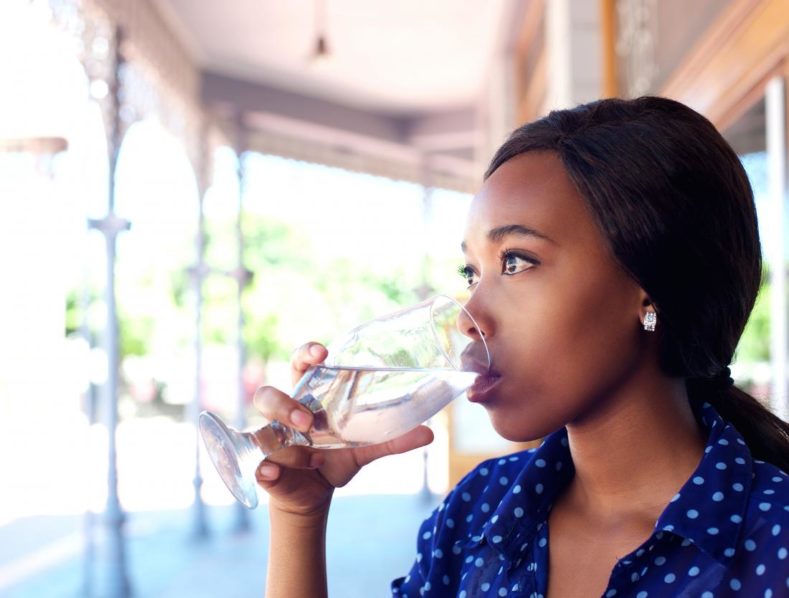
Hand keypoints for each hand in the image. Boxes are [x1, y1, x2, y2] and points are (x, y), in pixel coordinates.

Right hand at [253, 342, 433, 517]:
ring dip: (280, 438)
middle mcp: (284, 414)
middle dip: (285, 404)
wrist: (315, 493)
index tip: (322, 353)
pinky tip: (272, 474)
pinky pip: (257, 465)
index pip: (300, 364)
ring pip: (261, 429)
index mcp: (308, 396)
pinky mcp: (265, 466)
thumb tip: (430, 433)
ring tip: (305, 453)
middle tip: (308, 420)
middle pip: (268, 395)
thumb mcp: (365, 448)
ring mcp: (271, 440)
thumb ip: (393, 440)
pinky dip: (265, 471)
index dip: (306, 354)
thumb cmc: (336, 459)